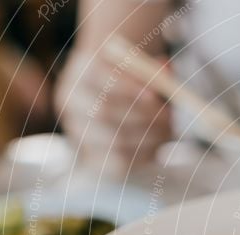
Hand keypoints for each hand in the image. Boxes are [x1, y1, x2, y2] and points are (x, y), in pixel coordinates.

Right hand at [55, 48, 171, 171]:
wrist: (122, 109)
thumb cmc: (140, 85)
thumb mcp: (149, 72)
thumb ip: (156, 70)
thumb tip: (166, 69)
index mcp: (83, 68)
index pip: (96, 75)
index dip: (125, 86)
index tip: (154, 95)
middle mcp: (71, 99)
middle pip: (102, 111)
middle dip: (142, 115)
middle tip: (168, 117)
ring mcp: (76, 130)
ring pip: (114, 140)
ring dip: (149, 136)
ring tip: (167, 130)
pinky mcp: (90, 158)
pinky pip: (119, 162)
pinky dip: (144, 155)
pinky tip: (155, 146)